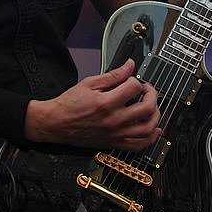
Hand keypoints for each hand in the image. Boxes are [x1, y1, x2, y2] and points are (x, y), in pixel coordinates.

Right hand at [25, 59, 160, 152]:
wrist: (55, 123)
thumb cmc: (69, 104)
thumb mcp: (89, 83)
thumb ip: (113, 75)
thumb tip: (129, 66)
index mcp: (106, 103)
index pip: (134, 87)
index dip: (136, 80)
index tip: (132, 80)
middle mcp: (113, 120)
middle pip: (147, 108)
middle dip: (152, 95)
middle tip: (147, 90)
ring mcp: (115, 134)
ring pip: (147, 128)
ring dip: (156, 115)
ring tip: (152, 107)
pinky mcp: (113, 143)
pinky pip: (138, 145)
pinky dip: (150, 138)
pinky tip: (154, 129)